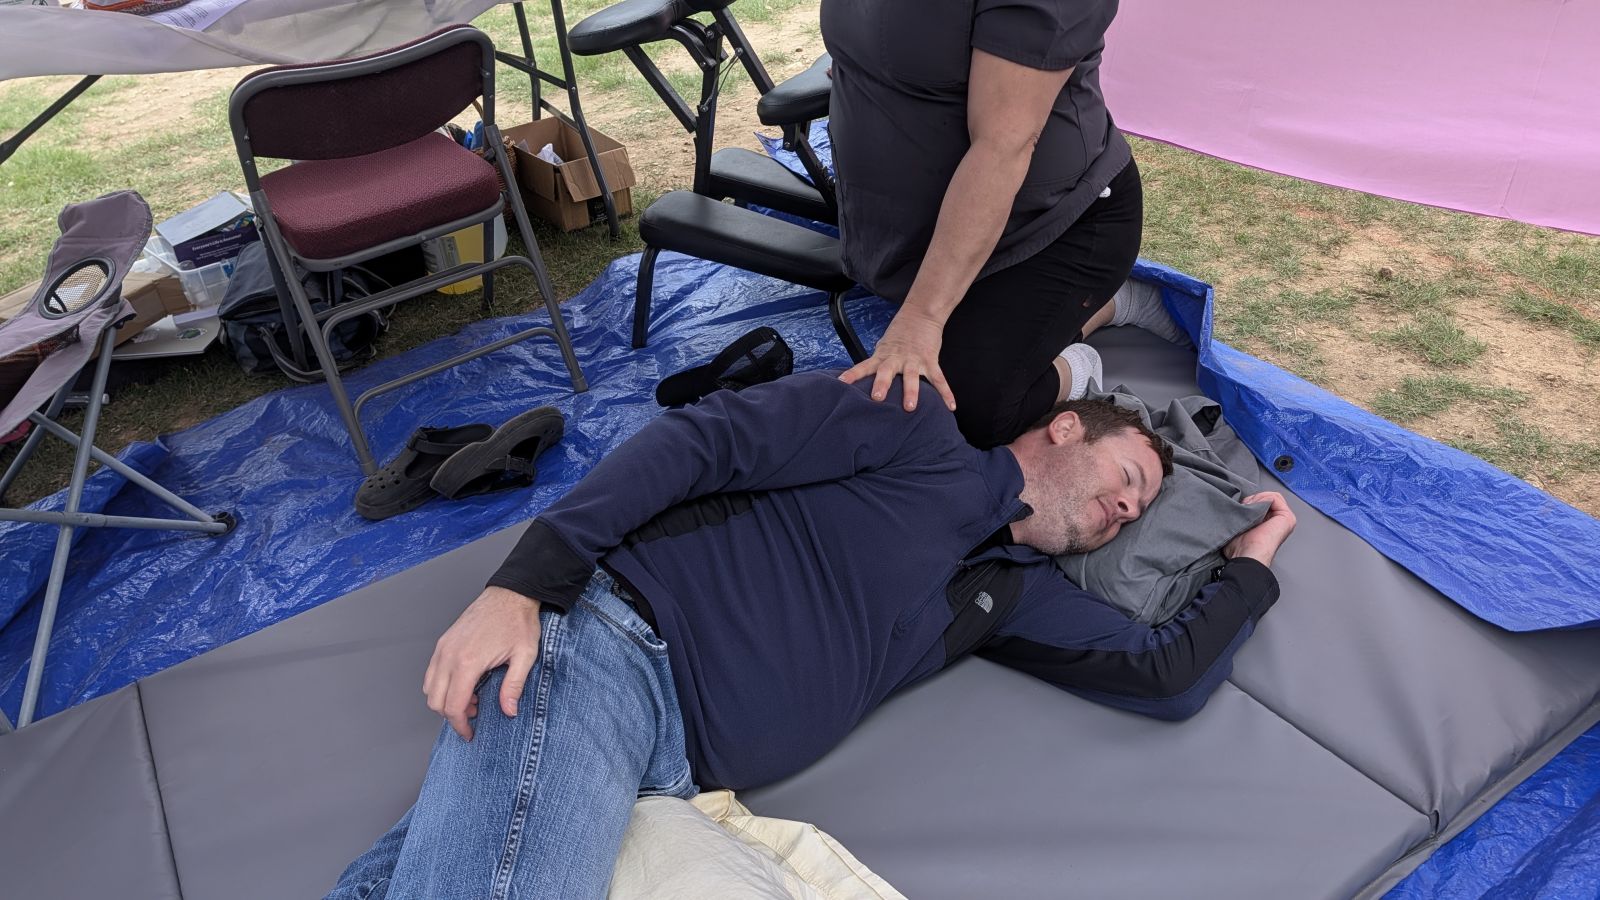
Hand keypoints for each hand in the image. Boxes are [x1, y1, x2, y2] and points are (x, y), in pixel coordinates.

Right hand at [423, 586, 542, 740]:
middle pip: (435, 701)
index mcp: (468, 662)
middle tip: (474, 714)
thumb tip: (508, 711)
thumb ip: (514, 686)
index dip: (460, 725)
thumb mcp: (525, 656)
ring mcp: (443, 647)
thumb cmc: (518, 622)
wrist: (510, 594)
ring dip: (445, 700)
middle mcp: (450, 655)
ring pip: (429, 687)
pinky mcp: (443, 642)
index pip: (453, 706)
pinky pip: (432, 672)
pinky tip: (463, 682)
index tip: (469, 733)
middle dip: (452, 715)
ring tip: (471, 697)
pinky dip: (441, 685)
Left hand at [838, 308, 955, 411]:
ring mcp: (914, 360)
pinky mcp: (930, 360)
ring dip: (911, 391)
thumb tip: (864, 382)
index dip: (852, 374)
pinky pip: (939, 379)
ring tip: (910, 407)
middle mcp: (896, 358)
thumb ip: (877, 364)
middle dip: (882, 384)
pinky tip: (950, 406)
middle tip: (877, 398)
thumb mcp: (884, 347)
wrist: (921, 313)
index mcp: (883, 355)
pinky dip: (946, 393)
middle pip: (886, 371)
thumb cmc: (901, 333)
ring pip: (911, 376)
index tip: (841, 383)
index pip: (864, 365)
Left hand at [1223, 492, 1296, 567]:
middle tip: (1244, 509)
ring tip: (1249, 511)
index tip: (1241, 508)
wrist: (1247, 555)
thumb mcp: (1240, 524)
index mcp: (1268, 524)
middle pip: (1265, 498)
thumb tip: (1245, 501)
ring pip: (1270, 496)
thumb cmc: (1240, 546)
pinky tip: (1256, 510)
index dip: (1249, 501)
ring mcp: (1285, 519)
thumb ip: (1245, 511)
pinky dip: (1262, 499)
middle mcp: (1277, 521)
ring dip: (1256, 499)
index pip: (1261, 501)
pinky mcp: (1288, 517)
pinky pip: (1275, 497)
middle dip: (1252, 499)